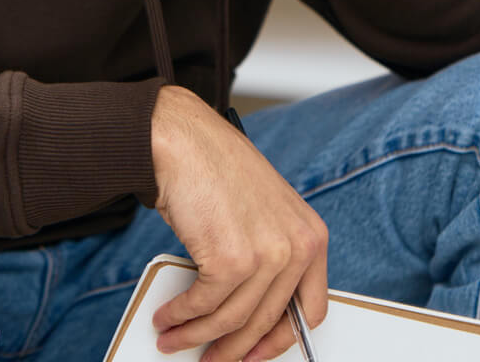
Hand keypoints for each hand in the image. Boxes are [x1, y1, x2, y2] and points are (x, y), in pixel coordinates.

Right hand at [150, 85, 328, 361]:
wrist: (183, 140)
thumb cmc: (216, 170)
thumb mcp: (264, 213)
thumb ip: (269, 257)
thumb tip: (249, 311)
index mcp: (312, 236)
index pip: (308, 311)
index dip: (278, 340)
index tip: (254, 352)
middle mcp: (297, 247)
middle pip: (265, 322)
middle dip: (231, 349)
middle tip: (210, 358)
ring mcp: (267, 254)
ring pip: (231, 321)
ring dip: (196, 336)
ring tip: (173, 338)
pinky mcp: (231, 259)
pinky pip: (204, 306)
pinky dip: (181, 317)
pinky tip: (167, 316)